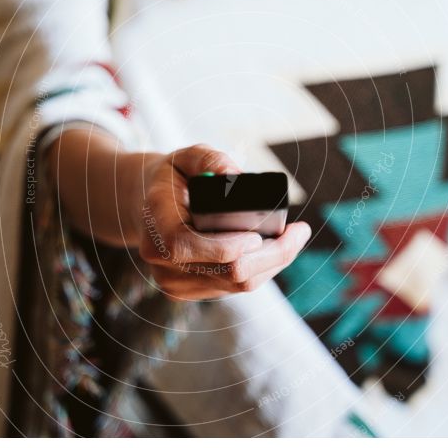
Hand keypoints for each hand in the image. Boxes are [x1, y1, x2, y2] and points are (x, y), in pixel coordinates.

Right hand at [138, 144, 311, 299]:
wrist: (147, 205)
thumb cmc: (172, 178)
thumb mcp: (186, 155)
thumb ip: (209, 158)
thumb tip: (236, 176)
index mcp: (155, 223)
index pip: (186, 246)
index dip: (226, 246)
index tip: (259, 235)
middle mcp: (160, 260)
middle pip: (227, 272)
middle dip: (273, 254)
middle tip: (300, 231)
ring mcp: (173, 281)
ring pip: (237, 284)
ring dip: (272, 263)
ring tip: (292, 237)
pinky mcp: (188, 292)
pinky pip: (234, 288)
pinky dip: (260, 271)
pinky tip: (272, 251)